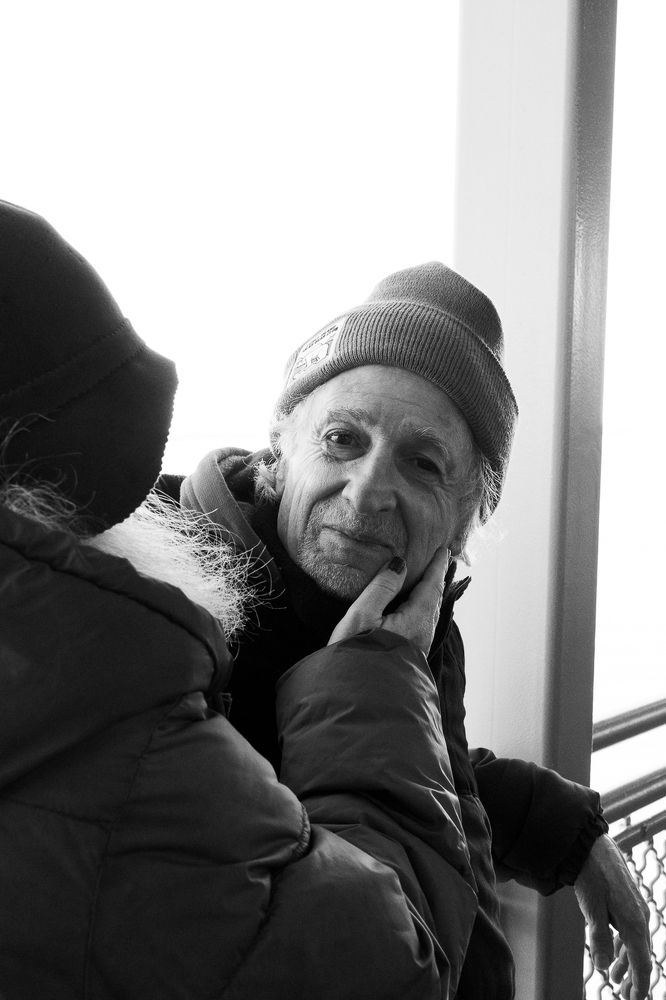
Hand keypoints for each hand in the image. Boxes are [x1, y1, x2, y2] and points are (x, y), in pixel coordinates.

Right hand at [328, 547, 449, 655]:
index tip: (443, 549)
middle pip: (434, 600)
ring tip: (430, 582)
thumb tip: (400, 563)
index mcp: (415, 620)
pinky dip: (424, 608)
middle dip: (437, 579)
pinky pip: (423, 624)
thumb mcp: (361, 616)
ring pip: (430, 614)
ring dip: (431, 595)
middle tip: (440, 561)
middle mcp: (423, 634)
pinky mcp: (409, 657)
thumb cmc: (355, 656)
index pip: (431, 586)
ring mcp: (418, 648)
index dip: (436, 566)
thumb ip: (381, 588)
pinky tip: (416, 610)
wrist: (356, 700)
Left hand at [574, 834, 650, 998]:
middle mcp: (640, 917)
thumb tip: (602, 966)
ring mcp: (636, 908)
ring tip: (616, 978)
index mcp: (634, 922)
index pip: (642, 962)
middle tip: (624, 995)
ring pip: (636, 944)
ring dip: (627, 963)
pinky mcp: (628, 902)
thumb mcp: (591, 907)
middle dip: (634, 978)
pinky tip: (614, 953)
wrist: (591, 846)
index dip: (639, 985)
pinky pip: (631, 931)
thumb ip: (598, 937)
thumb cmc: (591, 875)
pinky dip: (624, 946)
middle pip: (641, 956)